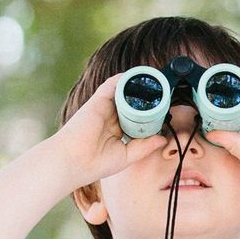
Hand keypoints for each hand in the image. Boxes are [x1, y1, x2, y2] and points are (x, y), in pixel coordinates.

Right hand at [49, 74, 165, 184]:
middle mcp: (111, 117)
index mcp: (117, 130)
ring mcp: (105, 107)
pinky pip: (114, 83)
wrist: (73, 160)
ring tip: (158, 82)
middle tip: (166, 95)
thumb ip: (144, 146)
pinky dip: (126, 78)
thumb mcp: (126, 156)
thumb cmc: (95, 163)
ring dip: (139, 86)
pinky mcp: (99, 100)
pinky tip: (140, 75)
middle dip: (148, 99)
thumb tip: (163, 139)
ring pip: (125, 92)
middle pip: (133, 103)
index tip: (166, 112)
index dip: (151, 114)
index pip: (137, 118)